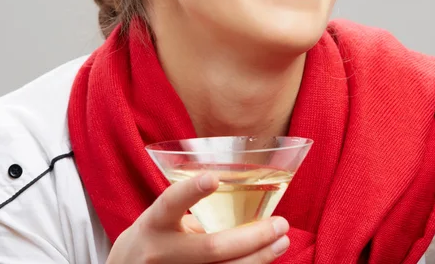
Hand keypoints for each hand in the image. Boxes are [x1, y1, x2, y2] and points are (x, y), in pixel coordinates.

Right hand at [106, 173, 289, 262]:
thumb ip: (194, 211)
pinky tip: (263, 260)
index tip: (213, 177)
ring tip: (281, 242)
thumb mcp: (162, 220)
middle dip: (252, 236)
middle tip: (280, 223)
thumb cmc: (154, 238)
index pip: (170, 203)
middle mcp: (161, 253)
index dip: (190, 192)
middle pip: (212, 248)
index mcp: (154, 224)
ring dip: (259, 258)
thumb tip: (245, 204)